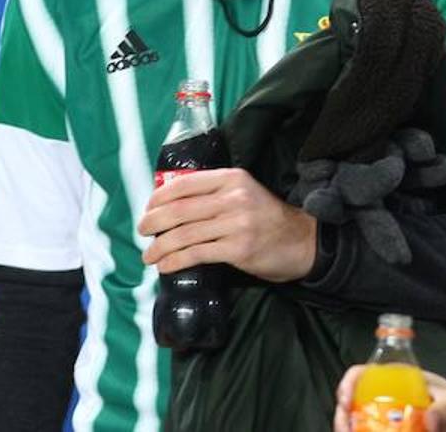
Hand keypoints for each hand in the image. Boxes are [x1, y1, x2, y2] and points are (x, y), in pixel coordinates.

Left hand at [138, 167, 316, 281]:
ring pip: (185, 233)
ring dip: (160, 246)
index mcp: (231, 178)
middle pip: (180, 209)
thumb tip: (171, 204)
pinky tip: (165, 266)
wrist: (302, 241)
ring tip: (149, 255)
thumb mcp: (243, 193)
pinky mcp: (238, 248)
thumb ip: (214, 193)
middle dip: (153, 222)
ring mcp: (237, 223)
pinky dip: (176, 261)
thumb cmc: (267, 218)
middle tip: (142, 232)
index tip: (148, 208)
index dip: (159, 197)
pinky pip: (197, 254)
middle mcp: (233, 197)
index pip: (185, 183)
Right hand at [333, 365, 445, 431]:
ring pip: (357, 424)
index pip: (360, 374)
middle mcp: (384, 396)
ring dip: (351, 431)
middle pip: (351, 405)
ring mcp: (386, 417)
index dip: (347, 385)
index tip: (346, 402)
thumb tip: (430, 421)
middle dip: (343, 420)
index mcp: (395, 377)